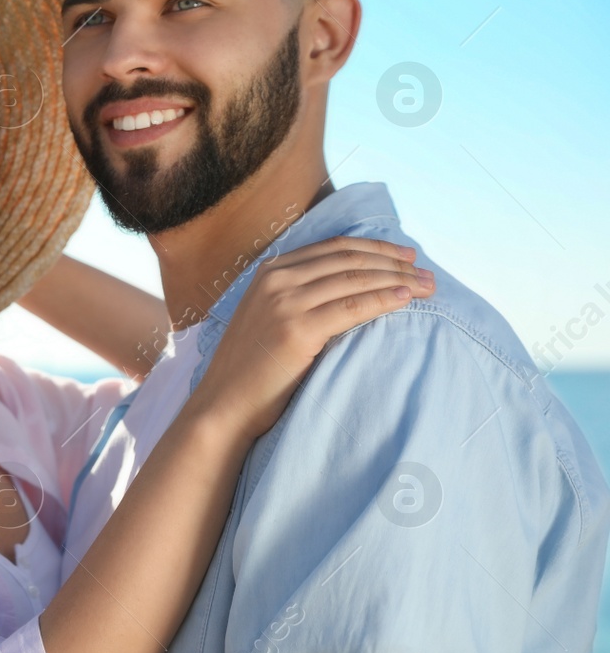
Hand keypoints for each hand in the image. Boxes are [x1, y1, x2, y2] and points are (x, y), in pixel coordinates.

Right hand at [187, 236, 434, 443]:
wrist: (225, 404)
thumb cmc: (252, 370)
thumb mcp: (269, 318)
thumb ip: (300, 297)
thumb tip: (350, 289)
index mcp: (269, 272)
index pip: (334, 248)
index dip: (375, 248)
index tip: (406, 256)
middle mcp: (276, 280)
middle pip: (349, 260)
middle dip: (394, 263)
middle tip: (427, 274)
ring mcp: (285, 303)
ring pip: (355, 279)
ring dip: (398, 280)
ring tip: (428, 288)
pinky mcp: (297, 329)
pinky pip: (354, 307)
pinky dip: (384, 299)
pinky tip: (406, 300)